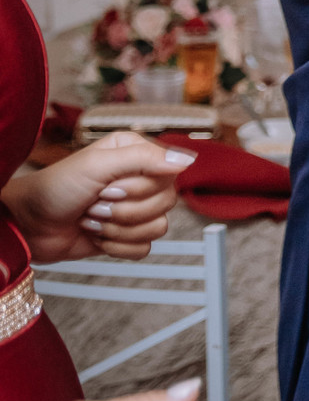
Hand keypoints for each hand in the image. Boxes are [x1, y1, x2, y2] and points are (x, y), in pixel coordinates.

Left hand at [2, 132, 195, 262]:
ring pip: (158, 227)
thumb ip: (144, 159)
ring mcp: (134, 207)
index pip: (169, 173)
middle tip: (96, 203)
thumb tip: (187, 160)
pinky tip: (97, 236)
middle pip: (167, 202)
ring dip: (118, 229)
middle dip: (125, 210)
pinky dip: (118, 247)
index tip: (110, 187)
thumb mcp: (97, 165)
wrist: (29, 225)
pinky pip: (146, 248)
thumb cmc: (55, 188)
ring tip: (92, 219)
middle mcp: (140, 177)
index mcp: (137, 152)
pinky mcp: (127, 235)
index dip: (141, 187)